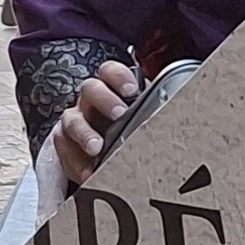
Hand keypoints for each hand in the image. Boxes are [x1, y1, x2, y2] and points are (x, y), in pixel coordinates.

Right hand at [52, 59, 140, 188]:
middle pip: (91, 89)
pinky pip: (66, 151)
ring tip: (97, 148)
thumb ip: (153, 110)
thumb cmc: (129, 129)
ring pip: (74, 120)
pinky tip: (91, 173)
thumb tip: (179, 114)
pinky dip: (78, 164)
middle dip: (105, 100)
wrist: (103, 152)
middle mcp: (90, 102)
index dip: (119, 76)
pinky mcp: (66, 145)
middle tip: (120, 114)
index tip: (132, 90)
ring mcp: (75, 122)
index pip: (110, 71)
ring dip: (86, 134)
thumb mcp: (143, 116)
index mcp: (110, 88)